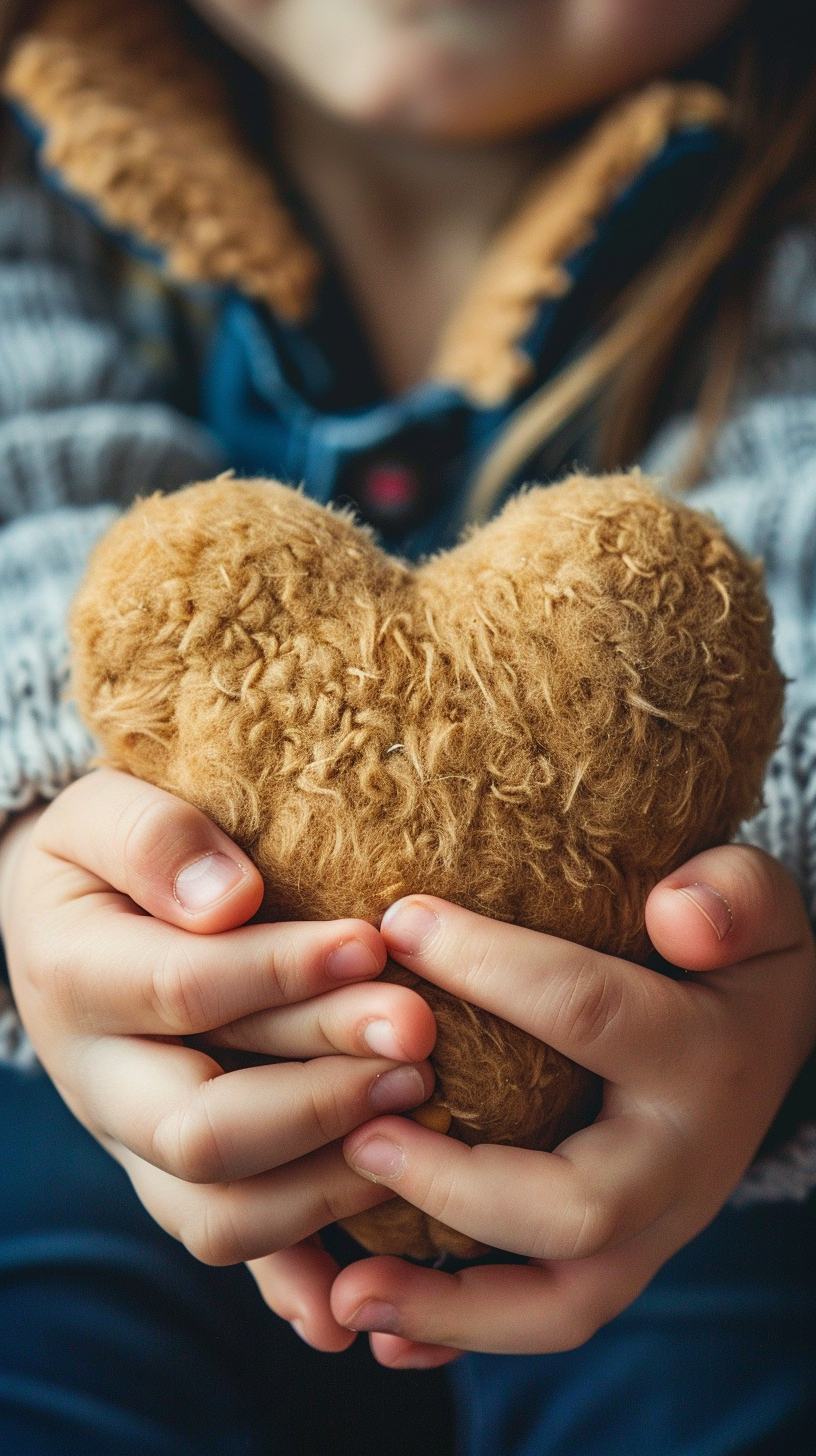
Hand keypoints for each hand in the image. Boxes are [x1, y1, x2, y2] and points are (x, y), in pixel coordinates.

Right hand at [0, 770, 434, 1280]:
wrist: (70, 923)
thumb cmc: (105, 856)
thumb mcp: (102, 813)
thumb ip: (153, 839)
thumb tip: (227, 899)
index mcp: (74, 980)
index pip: (182, 992)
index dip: (280, 974)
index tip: (373, 941)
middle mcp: (100, 1084)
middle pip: (203, 1129)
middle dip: (321, 1089)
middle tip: (420, 1040)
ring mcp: (139, 1146)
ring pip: (219, 1215)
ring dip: (329, 1180)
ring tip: (424, 1110)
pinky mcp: (180, 1181)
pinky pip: (233, 1253)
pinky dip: (295, 1284)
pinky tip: (357, 1304)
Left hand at [251, 845, 815, 1361]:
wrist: (764, 1045)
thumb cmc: (733, 958)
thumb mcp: (752, 905)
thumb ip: (731, 897)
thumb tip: (676, 915)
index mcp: (703, 1060)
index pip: (588, 1013)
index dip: (488, 966)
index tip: (397, 923)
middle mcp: (679, 1166)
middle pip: (577, 1206)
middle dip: (459, 1183)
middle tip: (359, 1139)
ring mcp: (649, 1230)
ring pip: (558, 1304)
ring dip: (447, 1306)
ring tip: (346, 1293)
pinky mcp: (616, 1261)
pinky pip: (542, 1319)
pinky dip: (459, 1334)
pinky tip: (379, 1335)